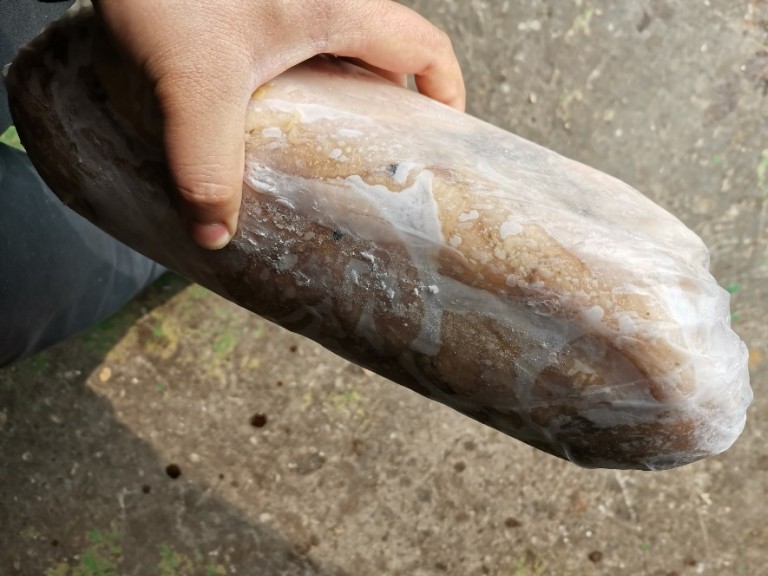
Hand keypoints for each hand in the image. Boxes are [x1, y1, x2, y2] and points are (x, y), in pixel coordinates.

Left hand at [92, 0, 465, 248]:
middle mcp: (323, 0)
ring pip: (343, 52)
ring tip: (325, 155)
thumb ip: (206, 162)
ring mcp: (287, 4)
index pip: (424, 47)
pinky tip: (269, 121)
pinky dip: (303, 87)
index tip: (442, 142)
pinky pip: (300, 50)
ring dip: (345, 99)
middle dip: (394, 109)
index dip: (446, 94)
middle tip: (377, 164)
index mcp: (337, 8)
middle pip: (388, 55)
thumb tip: (214, 234)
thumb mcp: (194, 81)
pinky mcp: (254, 10)